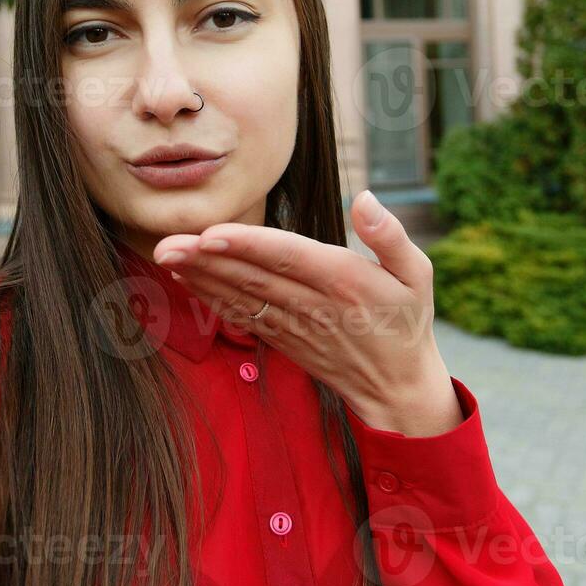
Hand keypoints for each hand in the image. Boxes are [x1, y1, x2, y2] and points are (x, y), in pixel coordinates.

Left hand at [152, 190, 463, 437]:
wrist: (397, 388)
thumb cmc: (407, 320)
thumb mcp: (417, 274)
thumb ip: (390, 236)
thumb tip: (365, 197)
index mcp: (346, 282)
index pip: (289, 258)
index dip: (249, 246)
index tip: (211, 233)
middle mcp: (315, 305)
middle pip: (253, 278)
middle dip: (208, 260)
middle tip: (168, 242)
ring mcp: (295, 326)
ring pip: (242, 297)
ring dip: (202, 277)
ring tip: (167, 256)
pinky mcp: (282, 339)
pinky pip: (242, 316)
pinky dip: (212, 298)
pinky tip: (187, 280)